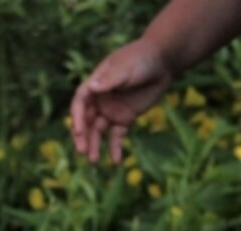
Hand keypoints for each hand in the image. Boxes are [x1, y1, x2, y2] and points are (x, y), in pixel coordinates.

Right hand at [71, 38, 173, 164]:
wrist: (163, 61)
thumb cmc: (141, 59)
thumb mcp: (126, 69)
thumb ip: (110, 80)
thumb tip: (91, 87)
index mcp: (95, 84)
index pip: (80, 102)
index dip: (77, 117)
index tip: (79, 132)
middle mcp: (100, 98)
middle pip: (87, 120)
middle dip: (83, 136)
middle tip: (82, 152)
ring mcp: (112, 109)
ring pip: (99, 130)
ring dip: (95, 145)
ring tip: (94, 161)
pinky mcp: (125, 118)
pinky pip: (117, 135)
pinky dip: (115, 148)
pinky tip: (116, 161)